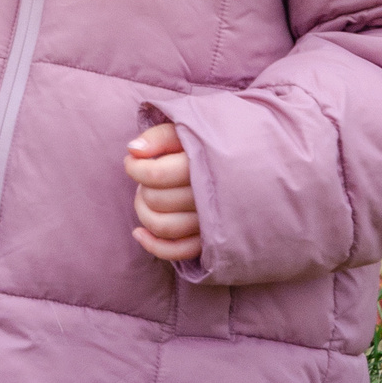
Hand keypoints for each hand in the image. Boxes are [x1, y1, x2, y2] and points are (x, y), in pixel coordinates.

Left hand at [124, 122, 202, 263]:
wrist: (248, 163)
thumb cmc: (209, 144)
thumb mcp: (186, 131)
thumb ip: (159, 137)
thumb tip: (133, 150)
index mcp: (205, 165)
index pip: (155, 175)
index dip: (134, 168)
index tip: (132, 160)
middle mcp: (211, 197)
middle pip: (156, 200)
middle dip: (142, 188)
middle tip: (146, 177)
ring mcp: (212, 222)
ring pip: (164, 227)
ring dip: (145, 213)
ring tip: (148, 196)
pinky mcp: (210, 241)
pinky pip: (178, 251)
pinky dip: (153, 245)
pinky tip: (138, 233)